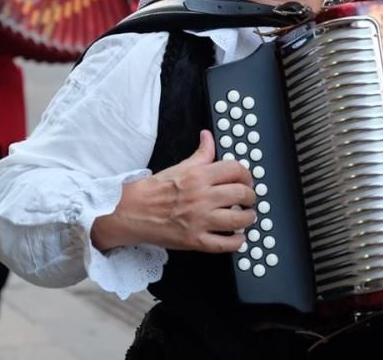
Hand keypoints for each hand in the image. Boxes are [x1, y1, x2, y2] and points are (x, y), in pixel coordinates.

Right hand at [91, 131, 255, 252]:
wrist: (132, 211)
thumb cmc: (155, 190)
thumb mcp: (180, 167)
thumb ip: (200, 154)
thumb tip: (208, 137)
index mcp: (199, 176)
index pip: (236, 170)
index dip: (247, 175)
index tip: (246, 180)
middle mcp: (202, 197)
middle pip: (242, 194)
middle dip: (250, 196)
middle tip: (247, 199)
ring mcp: (200, 220)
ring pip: (239, 219)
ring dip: (248, 218)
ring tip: (246, 216)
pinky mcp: (196, 240)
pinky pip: (226, 244)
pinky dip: (237, 241)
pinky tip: (237, 236)